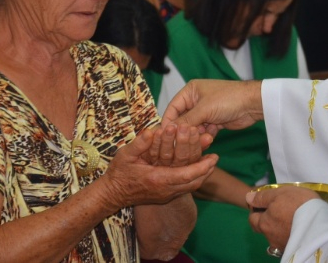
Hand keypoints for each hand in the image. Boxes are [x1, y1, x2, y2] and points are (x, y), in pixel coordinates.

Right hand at [100, 127, 217, 208]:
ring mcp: (165, 195)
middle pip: (193, 182)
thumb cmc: (118, 173)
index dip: (202, 166)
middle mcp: (164, 190)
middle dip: (206, 170)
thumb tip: (151, 131)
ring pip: (190, 187)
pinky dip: (193, 179)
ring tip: (210, 162)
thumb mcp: (125, 155)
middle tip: (215, 157)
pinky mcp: (164, 196)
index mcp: (157, 179)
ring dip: (202, 175)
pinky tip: (197, 169)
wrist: (111, 194)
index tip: (214, 156)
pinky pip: (184, 188)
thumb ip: (139, 144)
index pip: (186, 174)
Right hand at [163, 79, 263, 131]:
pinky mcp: (214, 122)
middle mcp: (196, 101)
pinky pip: (204, 132)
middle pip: (182, 120)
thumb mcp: (204, 109)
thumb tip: (168, 131)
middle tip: (185, 141)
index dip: (168, 122)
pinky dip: (206, 136)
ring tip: (205, 136)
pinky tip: (212, 136)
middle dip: (185, 131)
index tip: (165, 137)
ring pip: (193, 129)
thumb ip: (185, 120)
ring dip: (197, 135)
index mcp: (190, 91)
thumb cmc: (228, 99)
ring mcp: (205, 112)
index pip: (173, 108)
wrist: (252, 104)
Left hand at [246, 186, 319, 253]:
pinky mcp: (292, 249)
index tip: (266, 204)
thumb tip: (248, 198)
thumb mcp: (280, 193)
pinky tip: (296, 229)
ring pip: (274, 236)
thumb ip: (263, 197)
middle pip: (262, 229)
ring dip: (278, 229)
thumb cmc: (299, 204)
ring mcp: (281, 245)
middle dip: (265, 221)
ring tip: (291, 220)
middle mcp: (269, 236)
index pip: (252, 218)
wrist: (321, 224)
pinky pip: (285, 241)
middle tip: (277, 212)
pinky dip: (288, 235)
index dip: (257, 210)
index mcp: (264, 222)